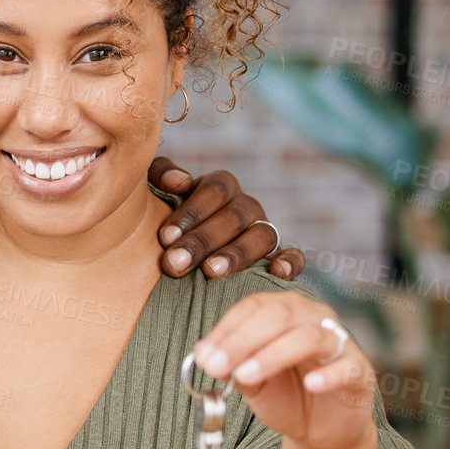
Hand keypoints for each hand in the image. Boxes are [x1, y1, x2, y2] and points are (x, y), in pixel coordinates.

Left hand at [149, 160, 303, 279]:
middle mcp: (245, 206)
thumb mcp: (156, 192)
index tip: (165, 237)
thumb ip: (161, 175)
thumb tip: (180, 181)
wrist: (180, 251)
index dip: (191, 212)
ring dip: (237, 254)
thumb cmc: (167, 221)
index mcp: (220, 187)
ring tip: (210, 273)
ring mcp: (265, 230)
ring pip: (262, 235)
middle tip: (174, 264)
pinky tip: (276, 273)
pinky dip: (290, 262)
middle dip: (202, 241)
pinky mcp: (279, 256)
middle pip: (233, 217)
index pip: (214, 190)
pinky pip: (294, 256)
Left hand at [192, 292, 375, 448]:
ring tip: (246, 376)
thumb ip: (232, 366)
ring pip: (308, 336)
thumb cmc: (285, 396)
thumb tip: (205, 354)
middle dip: (242, 340)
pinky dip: (328, 375)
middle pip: (278, 315)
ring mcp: (339, 342)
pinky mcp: (359, 370)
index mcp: (284, 311)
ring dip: (272, 355)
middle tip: (215, 366)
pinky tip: (310, 386)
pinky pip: (346, 366)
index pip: (253, 307)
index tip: (205, 356)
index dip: (226, 329)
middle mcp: (313, 318)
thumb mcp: (251, 382)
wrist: (319, 430)